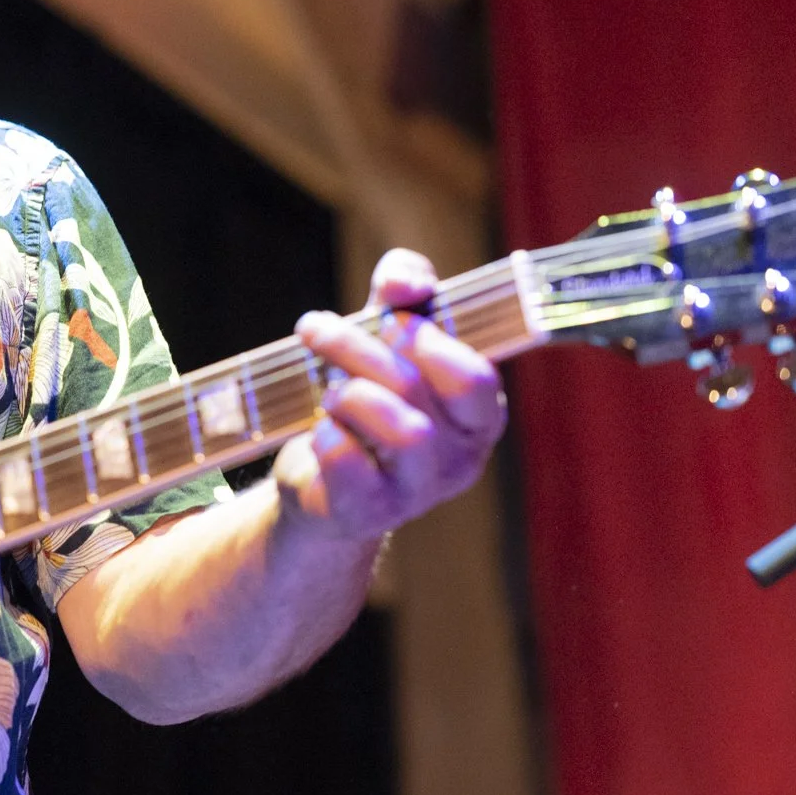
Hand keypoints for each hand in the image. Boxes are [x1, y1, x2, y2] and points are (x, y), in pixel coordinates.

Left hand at [273, 247, 506, 543]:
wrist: (320, 477)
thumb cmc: (366, 395)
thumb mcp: (387, 334)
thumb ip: (406, 290)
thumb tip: (404, 282)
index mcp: (477, 414)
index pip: (474, 376)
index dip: (425, 337)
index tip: (386, 319)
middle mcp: (459, 458)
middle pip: (417, 389)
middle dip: (357, 347)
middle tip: (318, 330)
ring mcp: (417, 492)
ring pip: (399, 431)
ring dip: (348, 393)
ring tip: (329, 391)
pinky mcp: (367, 512)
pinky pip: (346, 461)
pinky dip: (326, 434)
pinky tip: (321, 432)